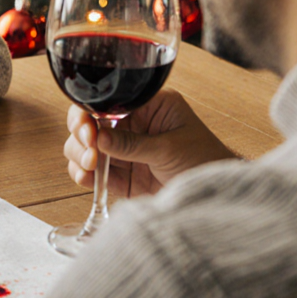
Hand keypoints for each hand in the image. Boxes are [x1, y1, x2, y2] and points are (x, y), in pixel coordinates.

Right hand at [63, 88, 236, 197]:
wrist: (217, 196)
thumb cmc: (205, 161)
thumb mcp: (169, 148)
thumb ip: (131, 144)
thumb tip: (97, 138)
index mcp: (146, 106)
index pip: (107, 101)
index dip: (89, 113)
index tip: (87, 130)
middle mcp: (131, 125)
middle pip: (88, 123)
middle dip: (81, 136)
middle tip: (88, 150)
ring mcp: (123, 151)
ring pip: (85, 148)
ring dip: (79, 155)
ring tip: (89, 166)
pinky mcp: (121, 176)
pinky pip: (93, 172)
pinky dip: (83, 174)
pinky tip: (86, 177)